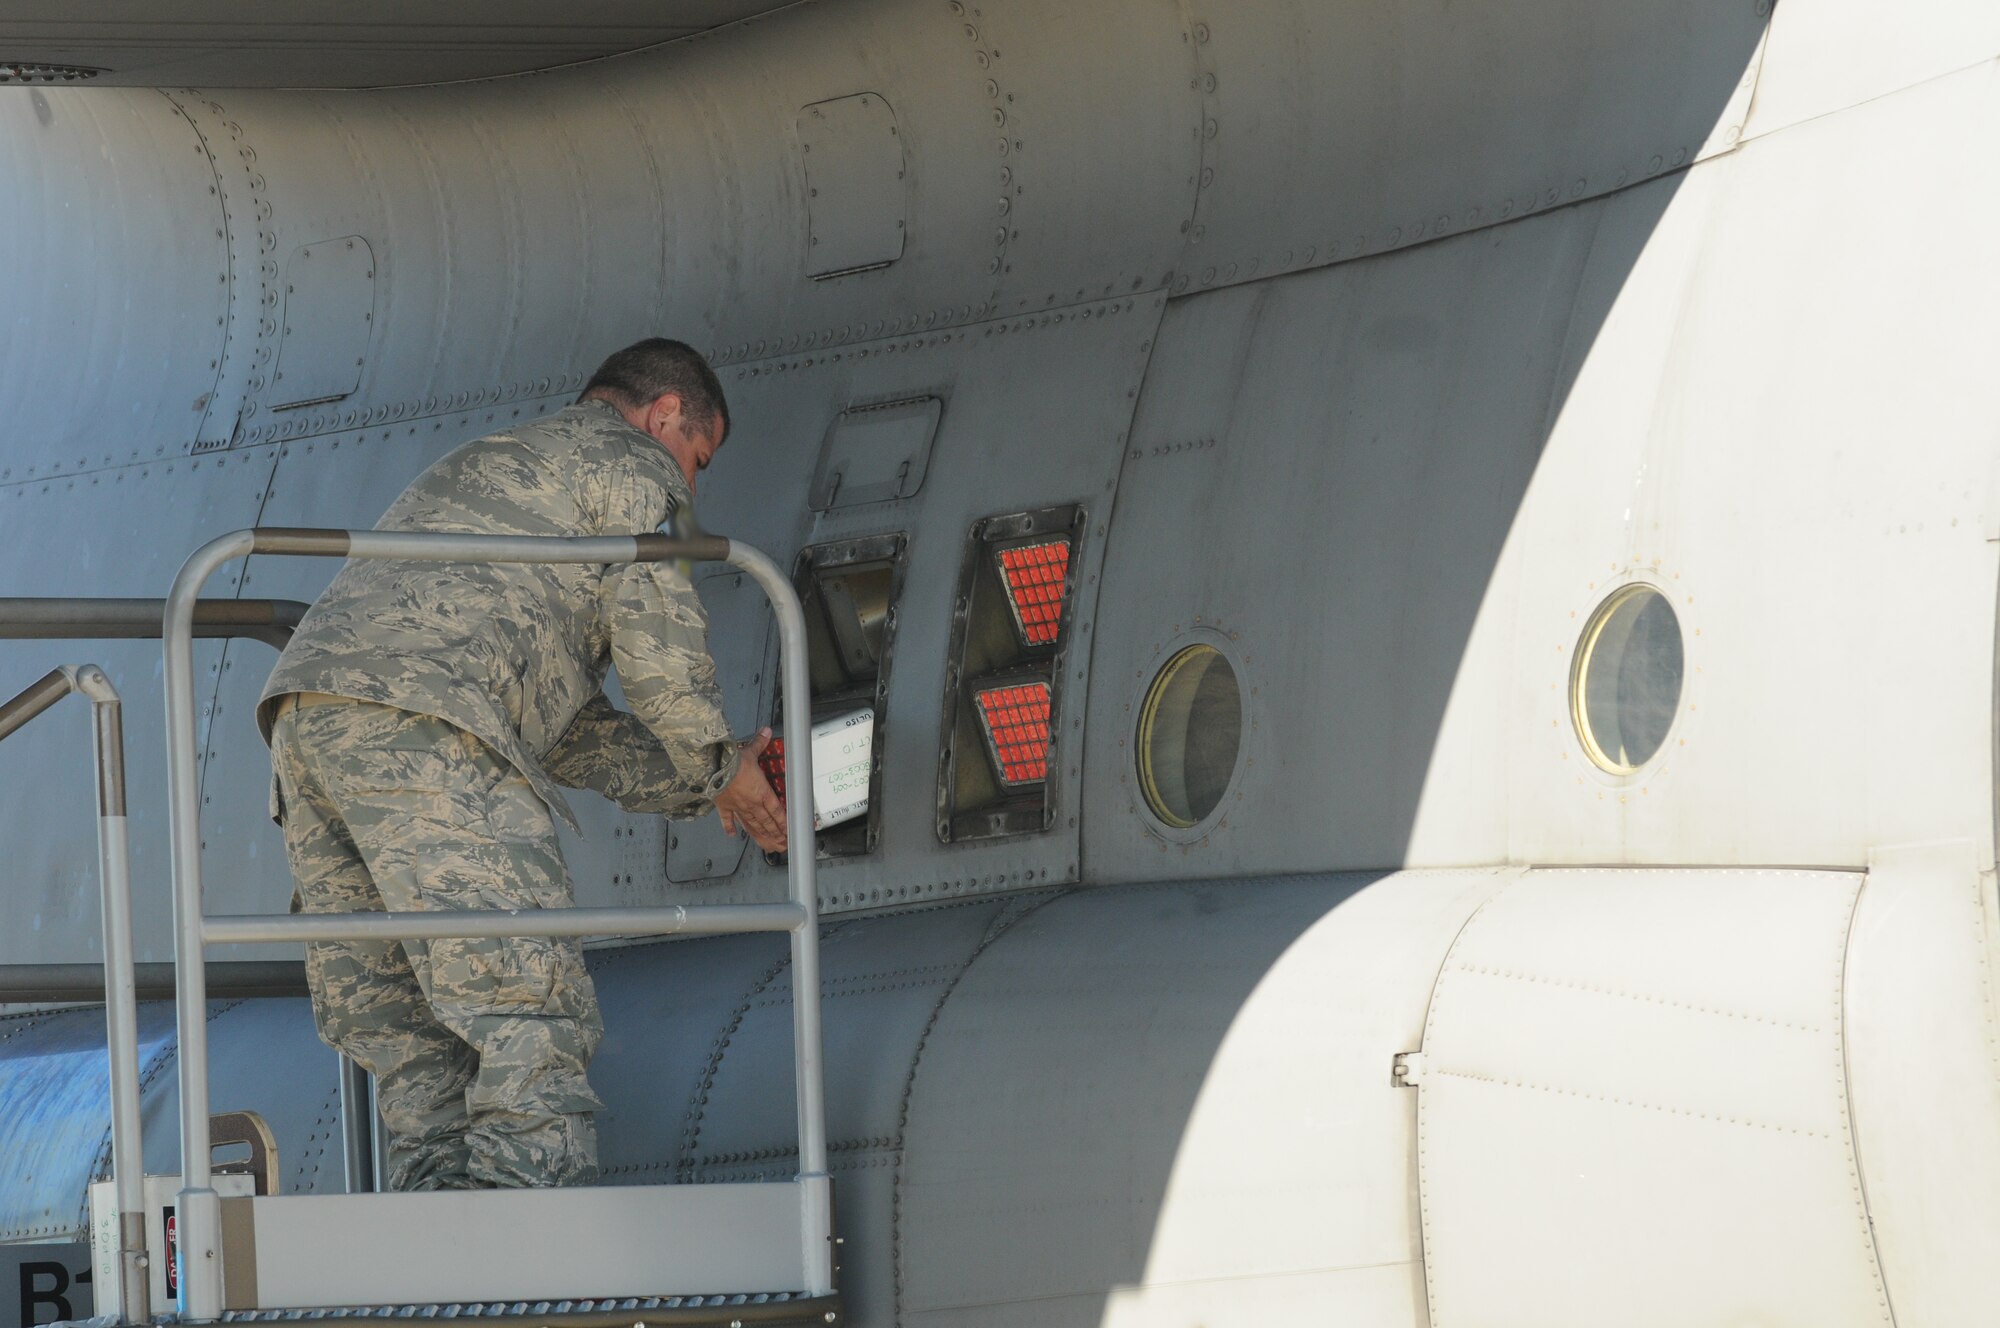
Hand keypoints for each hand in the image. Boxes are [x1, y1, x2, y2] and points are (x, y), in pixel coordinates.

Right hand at [715, 728, 787, 852]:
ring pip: (752, 825)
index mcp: (761, 792)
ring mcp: (737, 807)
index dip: (783, 823)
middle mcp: (751, 803)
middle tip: (782, 844)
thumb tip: (766, 732)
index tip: (789, 831)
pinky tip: (733, 835)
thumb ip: (759, 743)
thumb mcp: (749, 751)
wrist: (712, 768)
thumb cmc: (731, 762)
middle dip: (775, 834)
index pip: (776, 811)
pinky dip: (730, 827)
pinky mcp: (723, 806)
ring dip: (760, 836)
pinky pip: (727, 820)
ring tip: (768, 846)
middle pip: (766, 822)